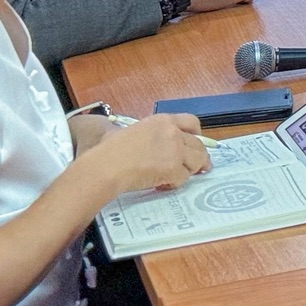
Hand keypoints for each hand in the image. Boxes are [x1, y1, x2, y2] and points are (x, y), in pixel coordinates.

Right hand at [86, 112, 209, 195]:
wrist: (107, 166)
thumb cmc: (111, 150)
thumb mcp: (132, 131)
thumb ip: (150, 134)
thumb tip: (154, 145)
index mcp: (162, 120)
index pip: (192, 122)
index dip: (197, 135)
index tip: (196, 144)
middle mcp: (173, 132)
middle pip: (199, 145)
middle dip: (198, 158)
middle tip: (194, 168)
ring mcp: (175, 150)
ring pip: (197, 161)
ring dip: (188, 171)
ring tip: (173, 177)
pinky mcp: (174, 168)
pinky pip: (183, 178)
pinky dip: (174, 184)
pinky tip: (161, 184)